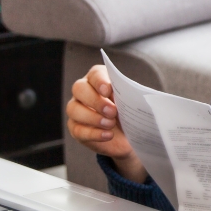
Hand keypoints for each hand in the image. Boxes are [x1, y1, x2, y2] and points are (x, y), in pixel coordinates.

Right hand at [66, 65, 145, 182]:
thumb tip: (136, 96)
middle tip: (112, 111)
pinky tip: (108, 135)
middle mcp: (84, 92)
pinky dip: (93, 133)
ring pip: (74, 109)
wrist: (128, 136)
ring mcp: (77, 110)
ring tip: (110, 124)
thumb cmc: (130, 113)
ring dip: (93, 117)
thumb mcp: (134, 104)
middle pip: (79, 89)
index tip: (108, 90)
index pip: (95, 74)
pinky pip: (78, 130)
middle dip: (96, 100)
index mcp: (99, 80)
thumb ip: (132, 96)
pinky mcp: (76, 128)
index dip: (100, 81)